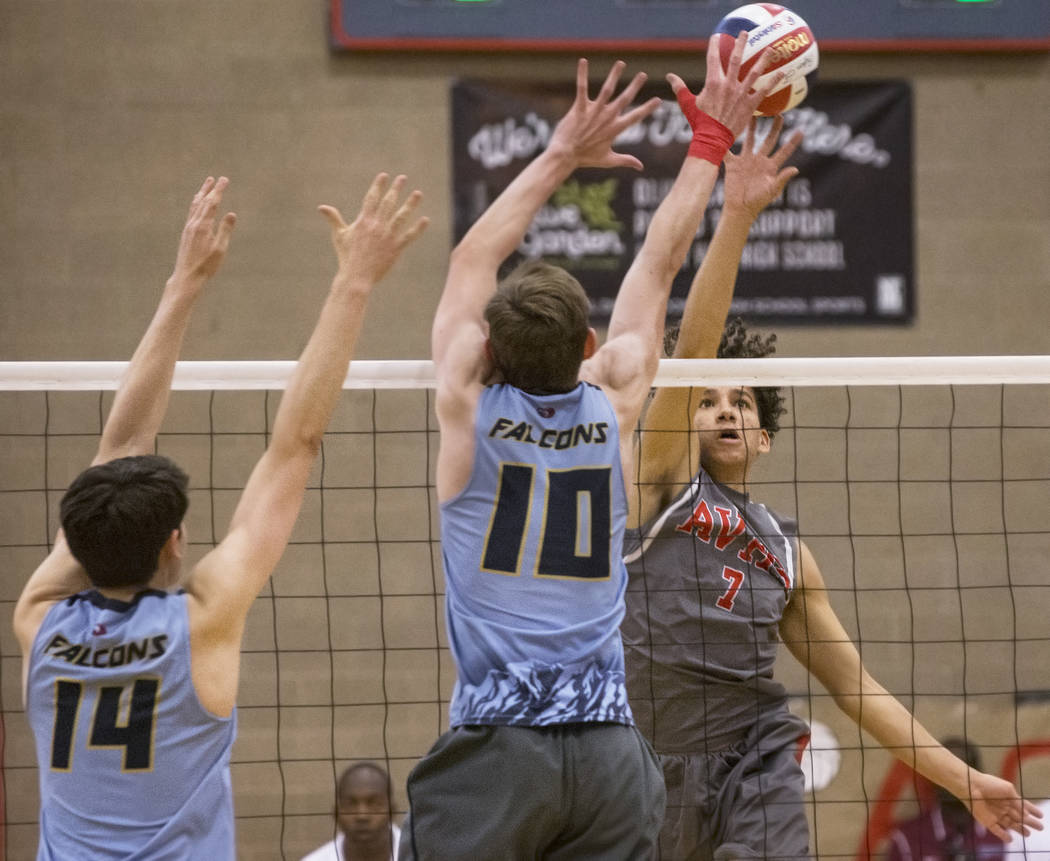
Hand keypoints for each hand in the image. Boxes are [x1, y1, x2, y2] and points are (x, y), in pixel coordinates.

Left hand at [170, 176, 236, 285]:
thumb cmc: (206, 265)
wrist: (187, 276)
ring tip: (206, 185)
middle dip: (211, 189)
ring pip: (195, 206)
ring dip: (201, 194)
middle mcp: (194, 224)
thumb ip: (225, 230)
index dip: (218, 190)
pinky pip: (191, 212)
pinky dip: (196, 204)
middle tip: (218, 179)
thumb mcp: (220, 249)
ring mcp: (188, 228)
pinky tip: (198, 204)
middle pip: (203, 201)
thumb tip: (231, 214)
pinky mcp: (186, 233)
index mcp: (203, 226)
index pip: (212, 203)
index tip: (224, 180)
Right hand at [318, 173, 428, 284]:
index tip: (384, 176)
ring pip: (402, 216)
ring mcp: (388, 236)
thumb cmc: (346, 256)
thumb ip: (333, 219)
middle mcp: (377, 226)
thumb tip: (321, 207)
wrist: (356, 276)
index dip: (378, 186)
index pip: (372, 198)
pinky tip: (425, 219)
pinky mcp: (396, 248)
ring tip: (418, 193)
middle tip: (403, 178)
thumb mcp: (339, 235)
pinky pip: (409, 236)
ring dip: (410, 204)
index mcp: (363, 221)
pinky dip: (418, 228)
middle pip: (388, 203)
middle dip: (396, 189)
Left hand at [547, 59, 661, 170]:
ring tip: (621, 63)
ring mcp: (593, 112)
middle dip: (635, 86)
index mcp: (615, 129)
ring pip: (606, 90)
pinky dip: (582, 75)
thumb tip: (641, 167)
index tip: (658, 100)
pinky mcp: (579, 108)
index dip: (647, 108)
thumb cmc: (585, 158)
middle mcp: (606, 118)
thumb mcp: (608, 160)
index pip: (635, 117)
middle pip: (624, 99)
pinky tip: (583, 61)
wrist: (565, 156)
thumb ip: (626, 160)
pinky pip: (582, 88)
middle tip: (643, 74)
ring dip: (614, 75)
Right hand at [668, 32, 780, 140]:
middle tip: (745, 33)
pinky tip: (781, 73)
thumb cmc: (699, 123)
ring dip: (763, 59)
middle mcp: (728, 85)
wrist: (712, 139)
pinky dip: (773, 81)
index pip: (712, 59)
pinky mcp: (750, 105)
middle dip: (740, 44)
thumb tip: (669, 76)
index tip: (716, 37)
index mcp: (713, 83)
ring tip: (771, 48)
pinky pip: (764, 91)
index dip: (713, 46)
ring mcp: (740, 94)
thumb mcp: (687, 104)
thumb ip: (679, 88)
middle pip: (735, 59)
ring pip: (754, 72)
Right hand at [723, 116, 801, 219]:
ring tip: (755, 114)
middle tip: (779, 114)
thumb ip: (782, 179)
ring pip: (750, 140)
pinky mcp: (733, 164)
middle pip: (769, 140)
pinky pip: (729, 151)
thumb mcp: (772, 190)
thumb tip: (795, 169)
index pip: (784, 151)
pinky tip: (724, 131)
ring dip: (752, 128)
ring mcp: (746, 161)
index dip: (793, 142)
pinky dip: (726, 143)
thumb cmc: (758, 202)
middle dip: (775, 127)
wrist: (740, 208)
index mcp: (771, 167)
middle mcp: (759, 160)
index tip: (801, 131)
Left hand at [963, 770, 1043, 841]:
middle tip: (1040, 827)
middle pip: (1019, 817)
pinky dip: (1003, 835)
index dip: (1032, 810)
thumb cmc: (989, 784)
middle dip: (1030, 822)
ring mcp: (996, 815)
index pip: (1023, 806)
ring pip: (1010, 825)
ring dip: (1020, 830)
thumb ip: (1018, 801)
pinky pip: (997, 831)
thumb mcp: (1008, 790)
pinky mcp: (988, 821)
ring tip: (1028, 834)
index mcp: (1008, 798)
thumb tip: (1027, 813)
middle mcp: (1003, 807)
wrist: (971, 786)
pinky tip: (1010, 839)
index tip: (1041, 815)